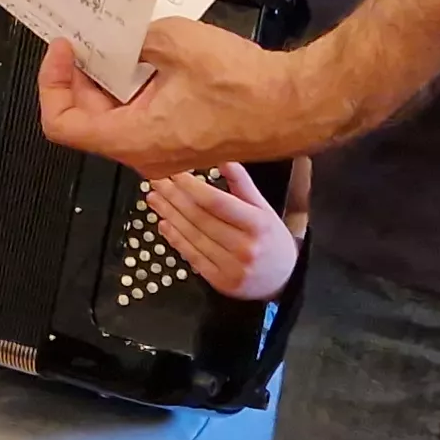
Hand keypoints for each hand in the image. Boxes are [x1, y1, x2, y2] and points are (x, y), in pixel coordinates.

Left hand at [36, 17, 331, 177]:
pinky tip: (144, 54)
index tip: (65, 47)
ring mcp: (163, 152)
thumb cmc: (239, 81)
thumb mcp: (175, 42)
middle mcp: (143, 156)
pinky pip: (142, 116)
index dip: (52, 84)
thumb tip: (116, 38)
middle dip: (81, 75)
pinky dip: (133, 87)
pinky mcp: (182, 141)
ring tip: (114, 38)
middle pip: (87, 118)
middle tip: (87, 34)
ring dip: (108, 79)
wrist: (295, 105)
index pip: (62, 125)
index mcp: (134, 140)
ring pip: (115, 117)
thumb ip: (133, 40)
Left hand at [146, 163, 300, 300]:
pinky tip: (163, 223)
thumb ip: (243, 184)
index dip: (191, 186)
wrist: (285, 280)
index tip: (174, 172)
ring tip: (154, 198)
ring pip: (192, 236)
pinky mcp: (220, 282)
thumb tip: (223, 157)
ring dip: (169, 215)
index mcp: (256, 224)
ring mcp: (231, 267)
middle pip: (199, 217)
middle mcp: (244, 246)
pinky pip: (192, 256)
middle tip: (156, 181)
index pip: (216, 202)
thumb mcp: (264, 208)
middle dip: (174, 197)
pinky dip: (175, 239)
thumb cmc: (271, 238)